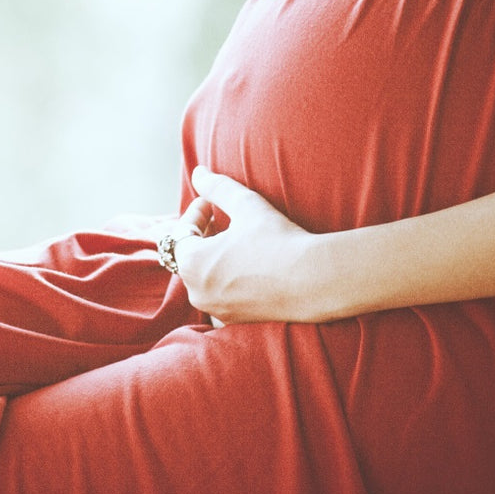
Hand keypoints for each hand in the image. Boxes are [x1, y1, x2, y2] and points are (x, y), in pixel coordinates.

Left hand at [166, 166, 327, 324]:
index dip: (195, 212)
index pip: (181, 232)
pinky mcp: (234, 320)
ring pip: (204, 277)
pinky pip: (220, 295)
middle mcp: (196, 291)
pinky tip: (244, 267)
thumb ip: (217, 187)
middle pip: (190, 256)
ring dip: (213, 257)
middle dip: (202, 235)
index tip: (210, 201)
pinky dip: (225, 280)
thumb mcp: (245, 204)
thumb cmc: (277, 240)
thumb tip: (198, 172)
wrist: (313, 280)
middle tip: (219, 218)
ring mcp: (215, 309)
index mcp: (191, 263)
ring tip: (233, 240)